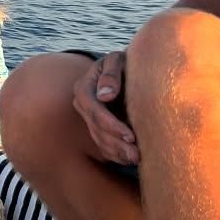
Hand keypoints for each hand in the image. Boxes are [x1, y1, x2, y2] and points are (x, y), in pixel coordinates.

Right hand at [72, 51, 137, 165]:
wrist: (125, 70)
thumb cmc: (123, 62)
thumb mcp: (117, 60)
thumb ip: (111, 73)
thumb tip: (104, 95)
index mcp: (84, 87)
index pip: (94, 110)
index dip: (111, 125)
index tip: (130, 135)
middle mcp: (82, 105)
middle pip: (97, 129)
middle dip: (116, 143)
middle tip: (136, 154)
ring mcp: (88, 118)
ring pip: (99, 140)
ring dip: (117, 152)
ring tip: (136, 159)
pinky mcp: (97, 128)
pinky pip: (103, 146)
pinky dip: (116, 155)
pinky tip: (130, 159)